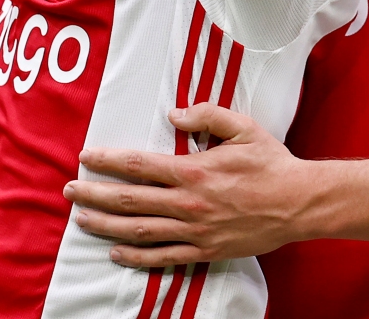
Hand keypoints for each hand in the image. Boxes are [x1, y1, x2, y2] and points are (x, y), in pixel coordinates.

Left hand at [66, 103, 313, 266]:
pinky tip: (115, 252)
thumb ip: (206, 114)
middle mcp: (188, 203)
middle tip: (69, 190)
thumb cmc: (270, 163)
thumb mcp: (242, 127)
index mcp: (194, 170)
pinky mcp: (204, 250)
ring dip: (106, 225)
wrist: (299, 203)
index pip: (139, 164)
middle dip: (94, 194)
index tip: (86, 157)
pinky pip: (163, 257)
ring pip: (139, 230)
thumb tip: (174, 112)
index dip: (108, 160)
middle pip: (130, 200)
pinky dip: (136, 257)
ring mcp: (195, 230)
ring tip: (81, 218)